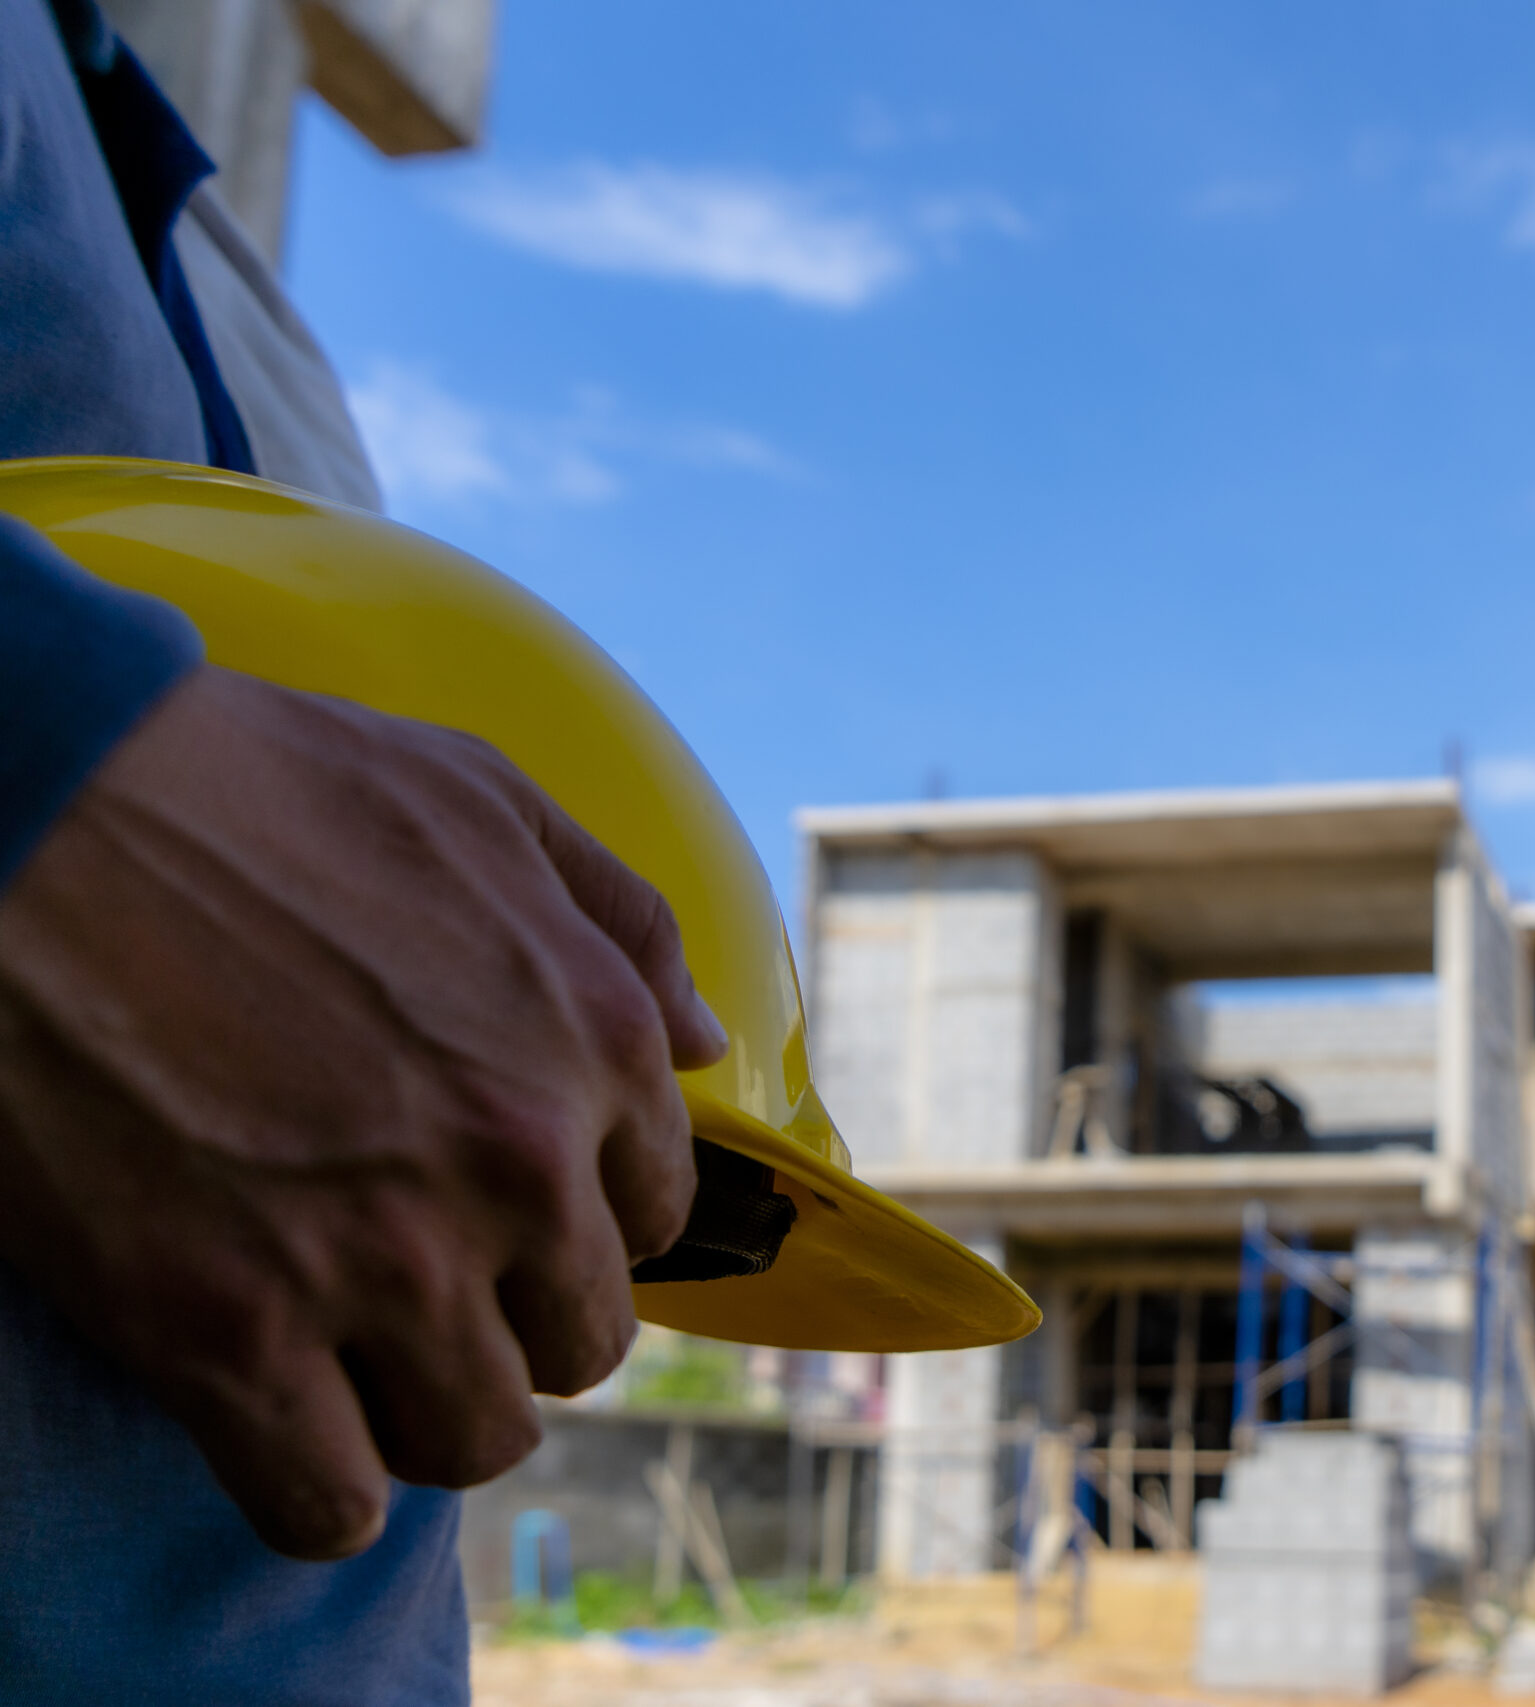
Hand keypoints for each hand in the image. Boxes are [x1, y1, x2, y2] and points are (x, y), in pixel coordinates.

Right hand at [0, 666, 727, 1559]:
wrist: (36, 803)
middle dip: (508, 1323)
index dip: (574, 1222)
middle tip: (419, 1288)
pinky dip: (312, 1491)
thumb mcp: (480, 798)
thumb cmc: (251, 780)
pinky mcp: (229, 1331)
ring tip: (351, 1360)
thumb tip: (703, 1044)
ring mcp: (384, 1257)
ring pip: (475, 1438)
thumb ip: (618, 924)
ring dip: (423, 1413)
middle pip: (578, 1343)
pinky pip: (327, 1504)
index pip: (652, 1216)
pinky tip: (276, 1427)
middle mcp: (521, 1163)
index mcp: (591, 1040)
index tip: (499, 1214)